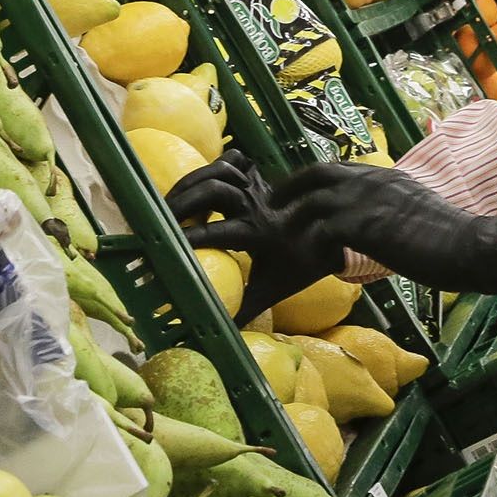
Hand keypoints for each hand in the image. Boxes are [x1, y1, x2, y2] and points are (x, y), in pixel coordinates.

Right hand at [164, 152, 343, 323]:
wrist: (334, 234)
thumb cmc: (301, 265)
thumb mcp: (273, 290)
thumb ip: (245, 310)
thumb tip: (219, 334)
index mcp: (256, 234)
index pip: (214, 234)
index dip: (187, 238)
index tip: (164, 245)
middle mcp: (256, 206)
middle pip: (214, 191)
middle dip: (183, 202)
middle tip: (163, 217)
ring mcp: (259, 188)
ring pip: (222, 170)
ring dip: (195, 182)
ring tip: (176, 201)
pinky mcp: (261, 178)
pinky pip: (236, 161)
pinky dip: (218, 165)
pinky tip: (206, 181)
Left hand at [270, 163, 496, 295]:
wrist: (469, 244)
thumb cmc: (451, 236)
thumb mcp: (417, 210)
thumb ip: (392, 210)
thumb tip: (380, 227)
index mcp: (386, 175)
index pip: (338, 167)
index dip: (312, 180)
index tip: (297, 193)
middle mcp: (372, 180)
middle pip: (316, 173)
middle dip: (289, 188)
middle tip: (273, 206)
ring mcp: (366, 200)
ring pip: (311, 203)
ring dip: (293, 222)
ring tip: (281, 240)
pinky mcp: (364, 225)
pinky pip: (321, 232)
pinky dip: (311, 247)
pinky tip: (310, 261)